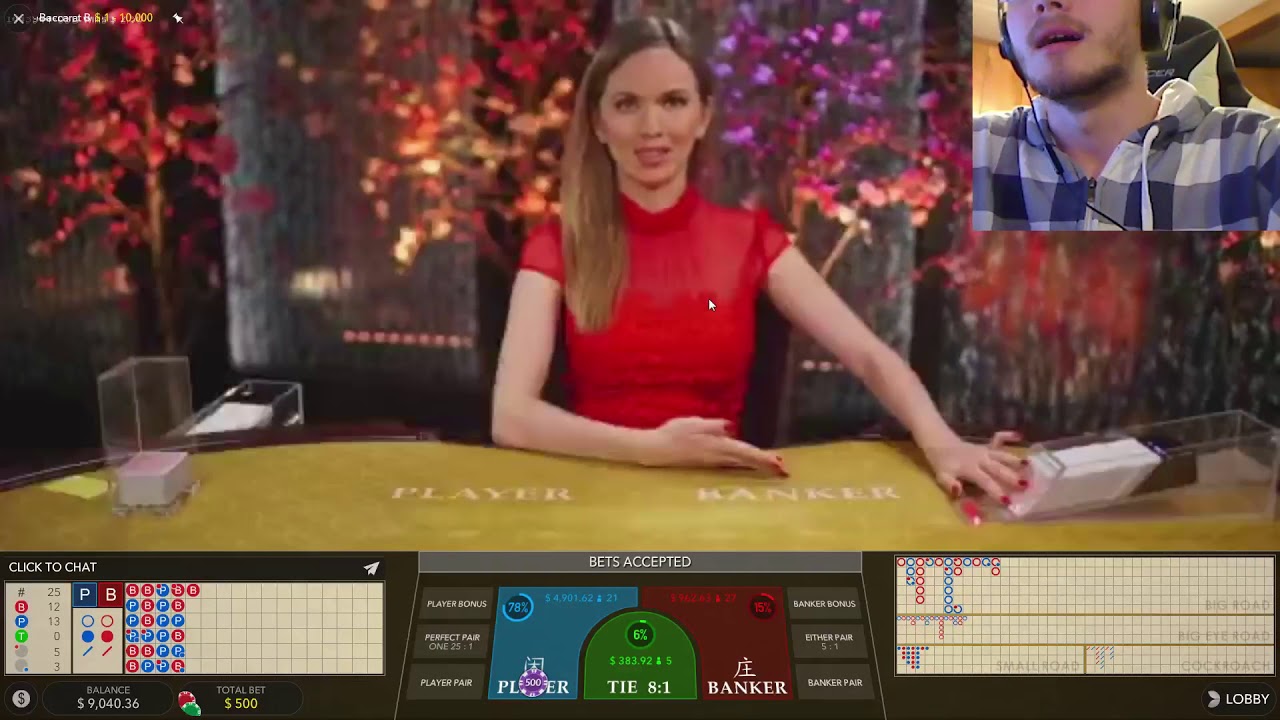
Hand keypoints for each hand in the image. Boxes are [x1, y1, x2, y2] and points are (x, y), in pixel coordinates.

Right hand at [638, 417, 784, 475]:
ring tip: (774, 467)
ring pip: (742, 464)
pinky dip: (746, 463)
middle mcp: (719, 457)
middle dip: (766, 465)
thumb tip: (730, 427)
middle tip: (785, 471)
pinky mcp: (709, 461)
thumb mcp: (693, 423)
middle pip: (747, 461)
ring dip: (758, 465)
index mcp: (718, 446)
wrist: (656, 449)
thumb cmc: (674, 433)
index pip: (746, 453)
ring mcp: (714, 461)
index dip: (763, 458)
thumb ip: (713, 426)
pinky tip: (750, 463)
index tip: (778, 463)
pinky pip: (734, 463)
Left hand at [924, 431, 1026, 504]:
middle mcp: (981, 459)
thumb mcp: (941, 475)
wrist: (937, 440)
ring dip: (1015, 461)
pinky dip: (1007, 436)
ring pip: (1002, 455)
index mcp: (971, 468)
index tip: (1008, 502)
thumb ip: (950, 484)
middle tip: (1027, 486)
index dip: (997, 492)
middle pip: (999, 469)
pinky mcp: (986, 446)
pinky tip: (1018, 434)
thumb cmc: (941, 462)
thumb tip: (958, 491)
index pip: (986, 481)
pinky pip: (998, 439)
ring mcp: (985, 451)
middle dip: (1012, 477)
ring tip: (1030, 466)